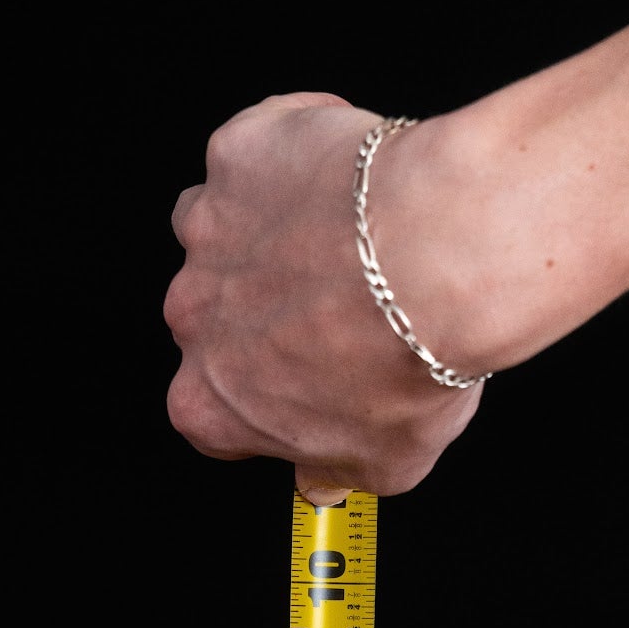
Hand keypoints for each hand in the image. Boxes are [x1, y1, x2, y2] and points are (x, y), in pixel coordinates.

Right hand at [164, 94, 482, 504]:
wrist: (438, 255)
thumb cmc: (407, 362)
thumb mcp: (385, 464)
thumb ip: (335, 471)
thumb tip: (322, 480)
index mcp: (207, 401)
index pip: (214, 410)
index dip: (263, 401)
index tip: (307, 392)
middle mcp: (190, 314)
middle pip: (213, 316)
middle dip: (264, 313)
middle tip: (343, 313)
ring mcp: (208, 226)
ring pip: (219, 228)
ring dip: (266, 234)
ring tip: (344, 241)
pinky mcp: (238, 151)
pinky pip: (258, 148)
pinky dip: (296, 155)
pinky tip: (350, 174)